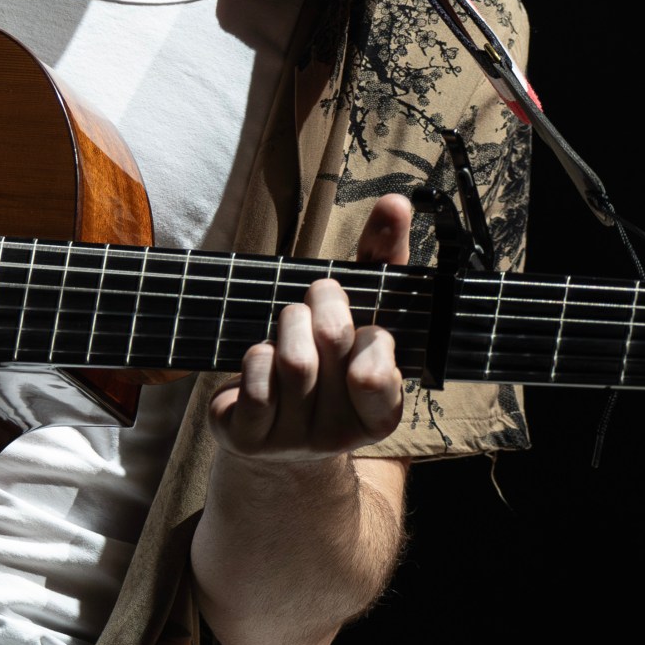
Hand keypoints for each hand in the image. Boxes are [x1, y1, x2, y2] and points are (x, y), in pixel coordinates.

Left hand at [209, 192, 411, 459]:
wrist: (272, 431)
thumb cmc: (326, 360)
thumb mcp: (360, 314)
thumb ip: (383, 260)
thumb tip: (396, 203)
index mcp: (381, 411)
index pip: (380, 369)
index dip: (370, 337)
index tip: (365, 328)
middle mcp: (341, 435)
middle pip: (332, 342)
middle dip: (321, 303)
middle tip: (316, 302)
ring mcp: (293, 442)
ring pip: (292, 360)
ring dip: (286, 324)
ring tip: (289, 325)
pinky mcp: (248, 439)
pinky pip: (254, 378)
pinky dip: (256, 356)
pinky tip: (262, 359)